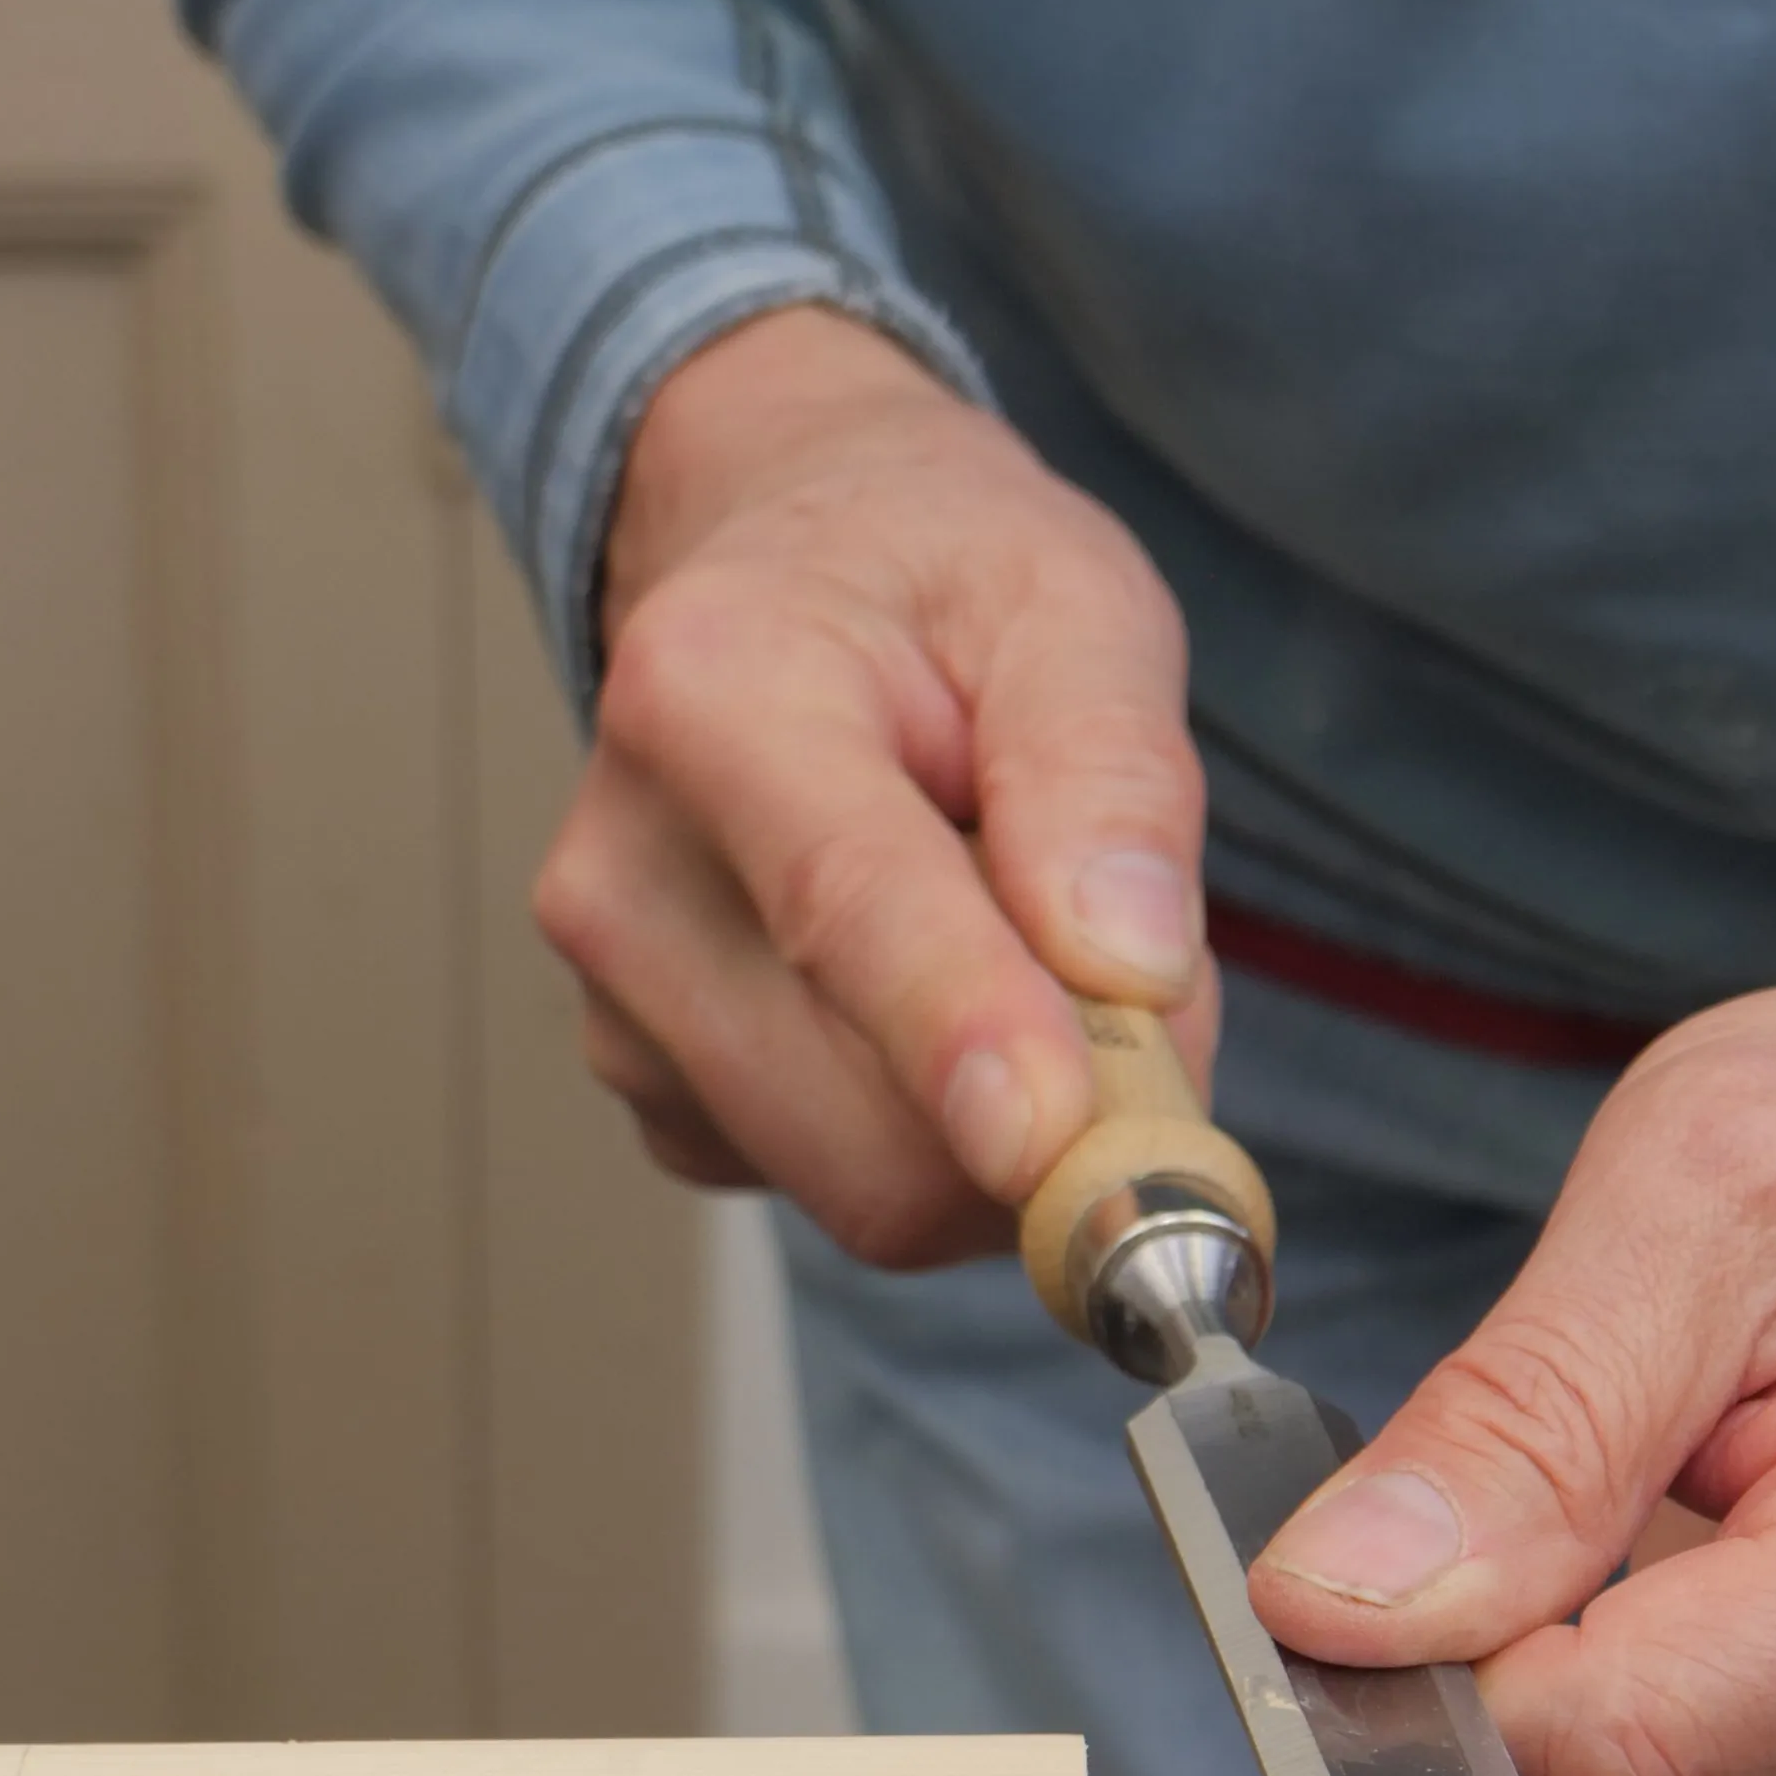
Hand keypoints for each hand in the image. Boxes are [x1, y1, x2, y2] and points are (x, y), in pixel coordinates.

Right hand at [537, 307, 1210, 1262]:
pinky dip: (949, 1135)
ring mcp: (622, 1007)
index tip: (1048, 1140)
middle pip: (865, 1122)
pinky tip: (945, 993)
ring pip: (877, 1185)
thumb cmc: (941, 587)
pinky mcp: (660, 1097)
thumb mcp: (1073, 600)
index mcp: (714, 695)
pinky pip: (856, 1192)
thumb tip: (1131, 964)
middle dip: (1064, 1110)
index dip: (958, 1034)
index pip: (847, 904)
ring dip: (1015, 1119)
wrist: (793, 584)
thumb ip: (1111, 767)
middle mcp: (626, 873)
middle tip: (1154, 985)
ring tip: (1022, 937)